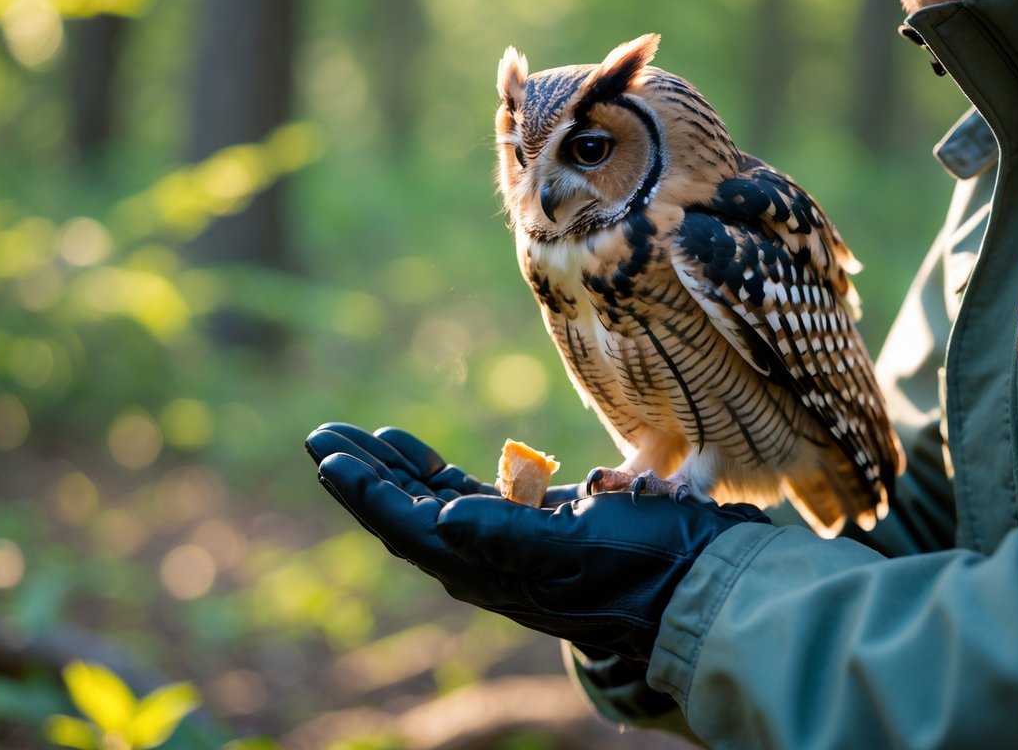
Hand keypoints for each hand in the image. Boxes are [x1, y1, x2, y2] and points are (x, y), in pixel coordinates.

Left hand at [306, 423, 768, 662]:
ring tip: (355, 435)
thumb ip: (507, 537)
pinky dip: (434, 470)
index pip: (409, 527)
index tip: (327, 456)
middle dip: (362, 475)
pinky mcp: (530, 526)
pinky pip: (466, 495)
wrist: (696, 582)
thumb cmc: (643, 564)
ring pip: (430, 501)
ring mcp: (507, 544)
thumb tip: (437, 519)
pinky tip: (412, 449)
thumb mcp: (578, 548)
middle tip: (320, 436)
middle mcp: (487, 561)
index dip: (365, 492)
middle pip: (406, 513)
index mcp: (489, 571)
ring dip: (391, 468)